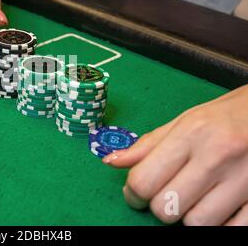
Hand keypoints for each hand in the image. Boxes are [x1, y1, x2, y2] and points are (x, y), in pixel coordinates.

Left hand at [104, 84, 247, 225]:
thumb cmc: (226, 116)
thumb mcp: (185, 120)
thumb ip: (149, 145)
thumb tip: (112, 161)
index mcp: (191, 133)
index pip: (144, 180)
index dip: (132, 194)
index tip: (135, 194)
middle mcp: (216, 156)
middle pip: (166, 207)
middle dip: (160, 206)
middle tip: (167, 194)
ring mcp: (244, 179)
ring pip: (196, 224)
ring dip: (189, 217)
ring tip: (195, 199)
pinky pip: (233, 230)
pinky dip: (220, 225)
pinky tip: (218, 209)